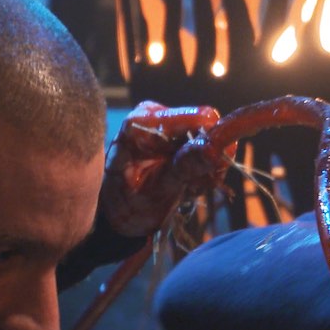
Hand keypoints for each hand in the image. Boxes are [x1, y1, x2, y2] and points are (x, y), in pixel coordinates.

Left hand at [99, 101, 224, 238]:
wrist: (115, 215)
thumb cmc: (127, 207)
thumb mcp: (156, 192)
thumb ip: (185, 167)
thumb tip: (215, 147)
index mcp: (143, 123)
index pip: (201, 119)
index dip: (214, 146)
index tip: (205, 177)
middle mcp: (155, 115)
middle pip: (208, 128)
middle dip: (207, 160)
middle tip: (190, 187)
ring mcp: (166, 123)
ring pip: (211, 140)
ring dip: (204, 168)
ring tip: (183, 187)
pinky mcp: (175, 133)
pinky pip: (206, 147)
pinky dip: (201, 168)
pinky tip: (184, 182)